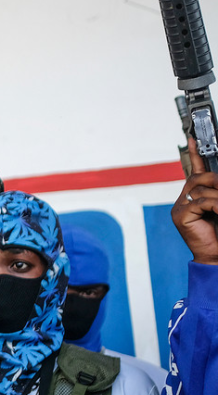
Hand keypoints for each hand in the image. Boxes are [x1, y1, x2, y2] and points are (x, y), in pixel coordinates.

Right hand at [173, 136, 217, 264]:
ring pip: (200, 188)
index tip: (192, 138)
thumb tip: (217, 181)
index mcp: (193, 197)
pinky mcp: (180, 216)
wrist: (216, 256)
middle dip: (216, 179)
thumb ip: (216, 194)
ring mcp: (180, 208)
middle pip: (198, 177)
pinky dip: (216, 205)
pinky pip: (200, 201)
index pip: (193, 171)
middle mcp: (183, 200)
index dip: (194, 154)